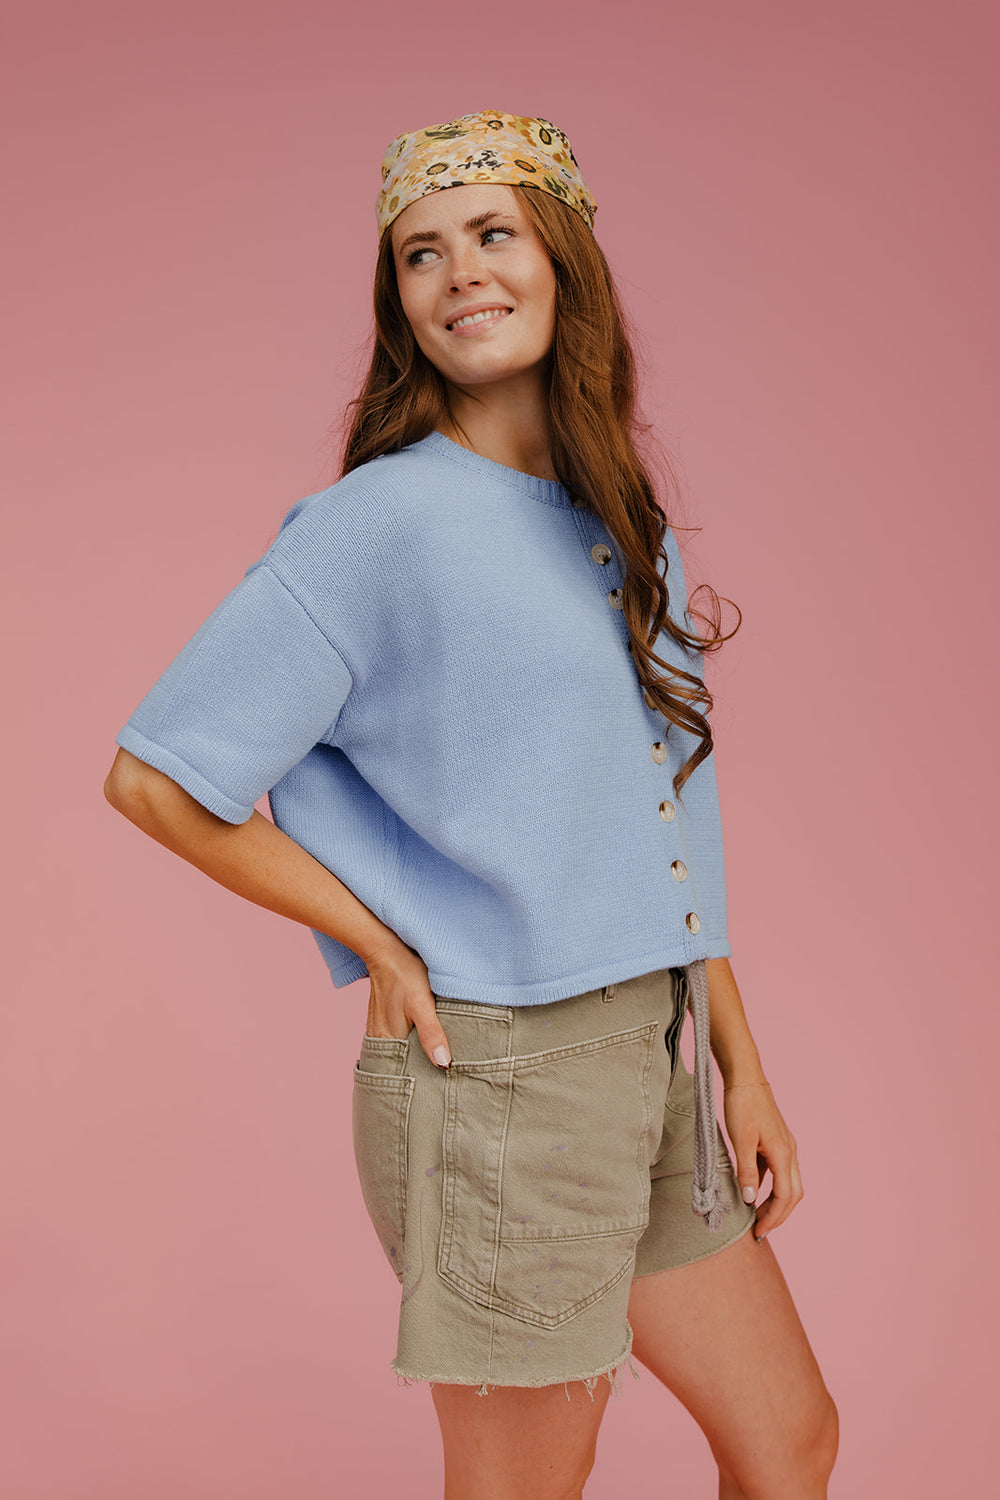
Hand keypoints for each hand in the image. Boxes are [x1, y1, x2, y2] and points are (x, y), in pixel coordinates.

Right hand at [364, 937, 451, 1069]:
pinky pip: (401, 1039)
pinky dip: (414, 1043)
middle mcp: (380, 1039)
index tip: (443, 1082)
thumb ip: (431, 1034)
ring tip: (441, 1061)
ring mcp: (381, 1030)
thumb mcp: (421, 1004)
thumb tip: (443, 1064)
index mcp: (387, 1040)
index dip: (424, 1079)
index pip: (405, 1073)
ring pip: (404, 1052)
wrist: (388, 950)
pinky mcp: (387, 1020)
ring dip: (419, 1056)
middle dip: (423, 1071)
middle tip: (447, 1073)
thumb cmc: (405, 974)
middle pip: (404, 1064)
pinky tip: (428, 1041)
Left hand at [722, 1079, 802, 1239]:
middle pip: (793, 1194)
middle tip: (760, 1230)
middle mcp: (790, 1152)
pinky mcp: (776, 1142)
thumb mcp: (740, 1140)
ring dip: (775, 1202)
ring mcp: (785, 1147)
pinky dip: (769, 1186)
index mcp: (783, 1154)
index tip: (759, 1231)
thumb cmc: (742, 1105)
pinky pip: (777, 1171)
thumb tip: (749, 1199)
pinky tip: (752, 1191)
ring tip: (757, 1216)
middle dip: (779, 1215)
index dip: (773, 1217)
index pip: (785, 1196)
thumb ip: (746, 1170)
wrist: (746, 1078)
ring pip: (788, 1183)